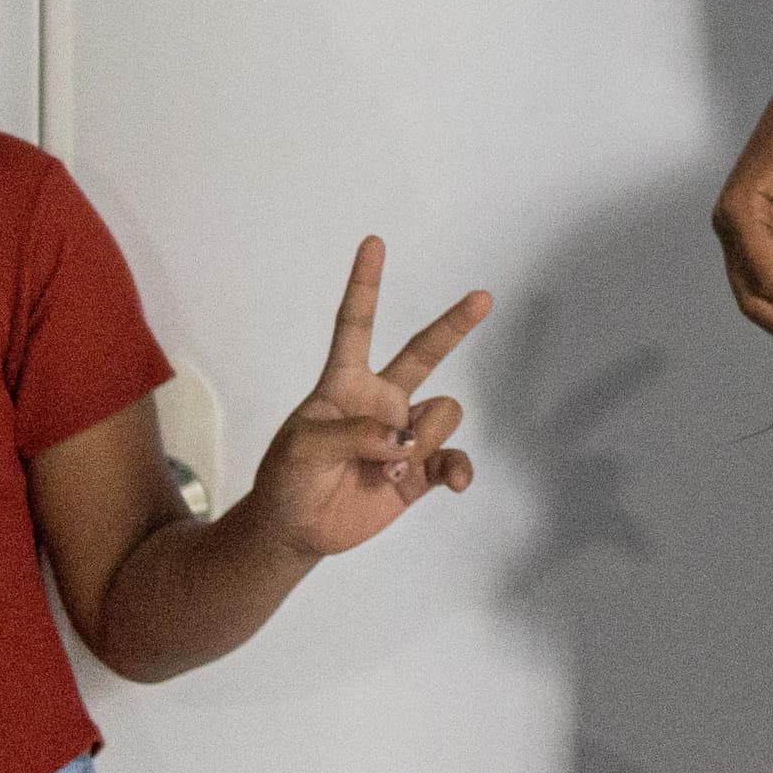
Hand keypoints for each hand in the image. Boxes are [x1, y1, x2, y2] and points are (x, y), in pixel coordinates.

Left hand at [241, 238, 492, 561]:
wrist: (297, 529)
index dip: (366, 283)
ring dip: (423, 441)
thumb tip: (404, 440)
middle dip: (455, 325)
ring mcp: (404, 436)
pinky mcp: (420, 472)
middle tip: (483, 298)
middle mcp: (381, 401)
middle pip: (424, 353)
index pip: (356, 324)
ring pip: (442, 414)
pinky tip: (451, 482)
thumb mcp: (303, 449)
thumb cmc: (289, 478)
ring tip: (388, 469)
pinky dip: (458, 469)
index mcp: (345, 384)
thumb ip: (354, 434)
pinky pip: (454, 460)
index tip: (374, 243)